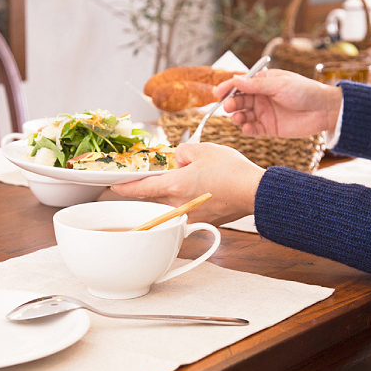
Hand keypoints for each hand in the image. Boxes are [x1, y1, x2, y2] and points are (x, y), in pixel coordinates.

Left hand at [110, 143, 264, 224]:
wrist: (255, 191)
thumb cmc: (232, 170)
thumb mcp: (203, 149)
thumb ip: (182, 153)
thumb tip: (179, 161)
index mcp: (174, 186)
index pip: (141, 189)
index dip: (125, 187)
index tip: (114, 186)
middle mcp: (179, 205)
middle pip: (157, 197)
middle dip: (158, 185)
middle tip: (165, 173)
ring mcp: (192, 216)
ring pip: (173, 203)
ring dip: (176, 192)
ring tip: (193, 179)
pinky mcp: (205, 221)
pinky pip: (189, 209)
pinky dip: (191, 199)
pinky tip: (205, 189)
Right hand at [214, 68, 342, 137]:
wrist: (323, 110)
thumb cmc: (304, 91)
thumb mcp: (279, 85)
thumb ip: (255, 85)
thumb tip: (235, 79)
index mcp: (263, 82)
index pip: (240, 84)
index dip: (227, 88)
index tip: (217, 94)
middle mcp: (261, 97)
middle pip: (239, 100)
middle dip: (231, 104)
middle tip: (228, 108)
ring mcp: (264, 113)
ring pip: (243, 115)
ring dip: (237, 117)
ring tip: (238, 119)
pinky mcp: (269, 128)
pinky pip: (252, 129)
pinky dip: (247, 129)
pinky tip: (247, 129)